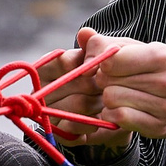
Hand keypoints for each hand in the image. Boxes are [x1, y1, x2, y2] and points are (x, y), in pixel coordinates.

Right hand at [42, 28, 121, 147]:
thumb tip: (85, 33)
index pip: (60, 61)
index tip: (96, 67)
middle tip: (108, 85)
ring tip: (109, 101)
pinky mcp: (60, 132)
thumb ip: (95, 45)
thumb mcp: (106, 58)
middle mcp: (44, 90)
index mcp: (50, 67)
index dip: (80, 64)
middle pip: (69, 84)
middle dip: (94, 84)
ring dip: (97, 103)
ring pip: (75, 105)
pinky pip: (73, 127)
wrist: (120, 110)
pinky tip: (103, 118)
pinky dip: (91, 123)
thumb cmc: (109, 78)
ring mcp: (50, 112)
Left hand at [78, 27, 165, 153]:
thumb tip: (83, 35)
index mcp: (162, 56)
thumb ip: (108, 42)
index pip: (111, 60)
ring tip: (121, 94)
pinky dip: (114, 115)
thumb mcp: (138, 49)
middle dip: (104, 81)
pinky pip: (119, 120)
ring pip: (112, 101)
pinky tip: (123, 109)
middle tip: (115, 82)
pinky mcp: (159, 128)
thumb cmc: (159, 69)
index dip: (101, 63)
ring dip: (109, 99)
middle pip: (108, 82)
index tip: (107, 65)